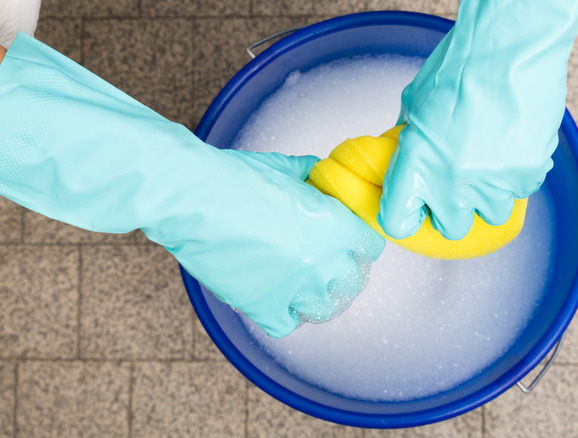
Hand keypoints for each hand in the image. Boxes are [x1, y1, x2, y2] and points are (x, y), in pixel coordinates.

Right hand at [0, 33, 384, 337]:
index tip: (349, 242)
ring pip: (325, 309)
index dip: (359, 243)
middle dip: (343, 271)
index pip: (370, 247)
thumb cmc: (234, 178)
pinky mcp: (262, 307)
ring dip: (318, 297)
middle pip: (353, 281)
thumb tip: (322, 176)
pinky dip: (284, 315)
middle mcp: (321, 262)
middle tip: (326, 263)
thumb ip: (313, 177)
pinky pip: (287, 324)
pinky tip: (275, 298)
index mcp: (334, 226)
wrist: (191, 198)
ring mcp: (294, 289)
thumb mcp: (286, 168)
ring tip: (305, 286)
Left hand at [378, 0, 577, 240]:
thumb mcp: (415, 103)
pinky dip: (518, 173)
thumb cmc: (462, 66)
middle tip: (457, 182)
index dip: (404, 216)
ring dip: (490, 192)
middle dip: (454, 210)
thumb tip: (404, 155)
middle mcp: (452, 183)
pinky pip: (522, 190)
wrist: (511, 47)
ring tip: (490, 157)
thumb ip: (409, 138)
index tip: (412, 208)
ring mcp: (492, 183)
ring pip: (492, 213)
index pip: (397, 221)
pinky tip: (512, 142)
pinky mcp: (528, 175)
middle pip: (451, 228)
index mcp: (416, 164)